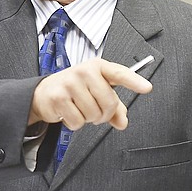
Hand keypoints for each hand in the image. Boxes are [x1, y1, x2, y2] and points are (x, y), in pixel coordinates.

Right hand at [28, 58, 151, 129]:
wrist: (44, 93)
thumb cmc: (75, 90)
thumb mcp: (96, 93)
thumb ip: (114, 108)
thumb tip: (123, 122)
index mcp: (97, 67)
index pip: (119, 73)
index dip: (134, 82)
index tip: (147, 88)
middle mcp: (84, 71)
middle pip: (108, 103)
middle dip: (103, 114)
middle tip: (94, 110)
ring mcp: (70, 83)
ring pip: (93, 114)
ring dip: (88, 119)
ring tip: (79, 109)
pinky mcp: (59, 97)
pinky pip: (78, 121)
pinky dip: (75, 124)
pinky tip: (68, 113)